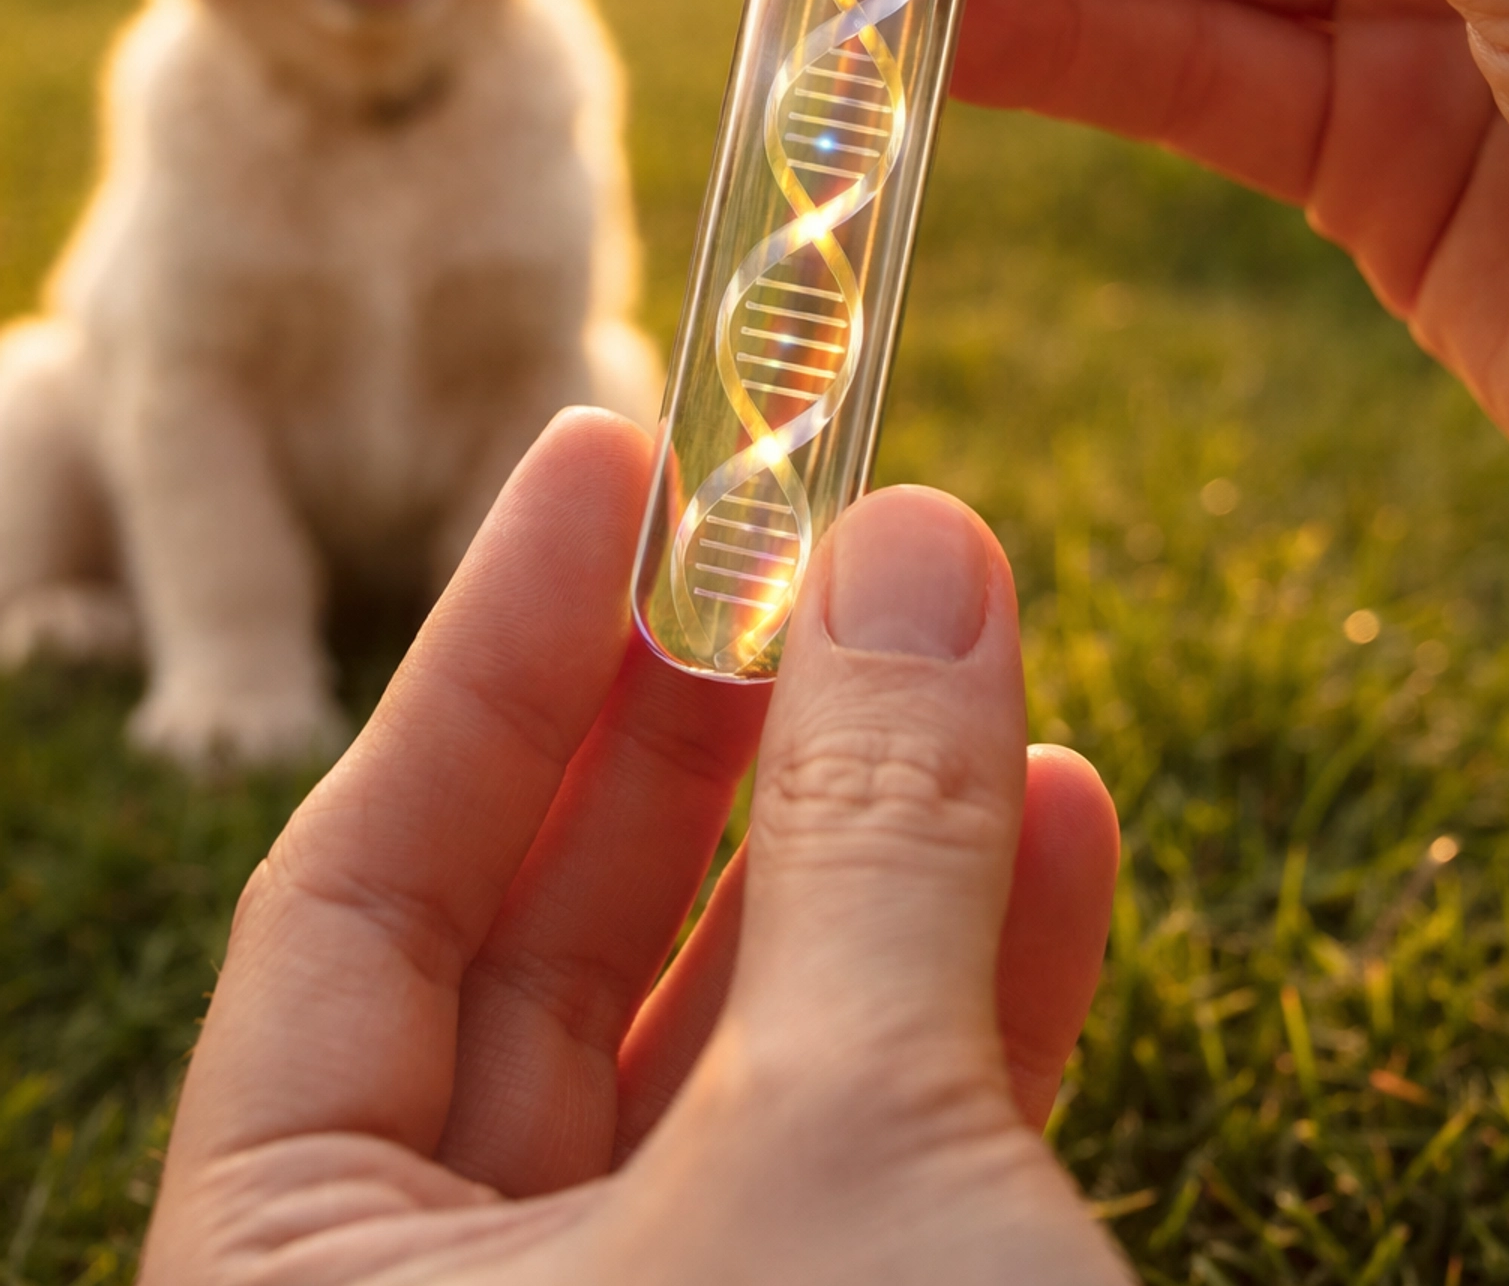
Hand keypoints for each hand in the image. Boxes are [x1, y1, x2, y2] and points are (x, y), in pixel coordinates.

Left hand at [141, 406, 1124, 1284]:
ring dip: (872, 834)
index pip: (357, 882)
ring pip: (729, 1032)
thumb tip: (916, 545)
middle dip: (701, 721)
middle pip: (549, 933)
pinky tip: (1058, 825)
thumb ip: (869, 839)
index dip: (493, 643)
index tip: (609, 452)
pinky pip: (863, 1135)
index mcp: (304, 1285)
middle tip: (794, 531)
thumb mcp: (840, 1145)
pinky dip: (968, 987)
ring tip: (958, 642)